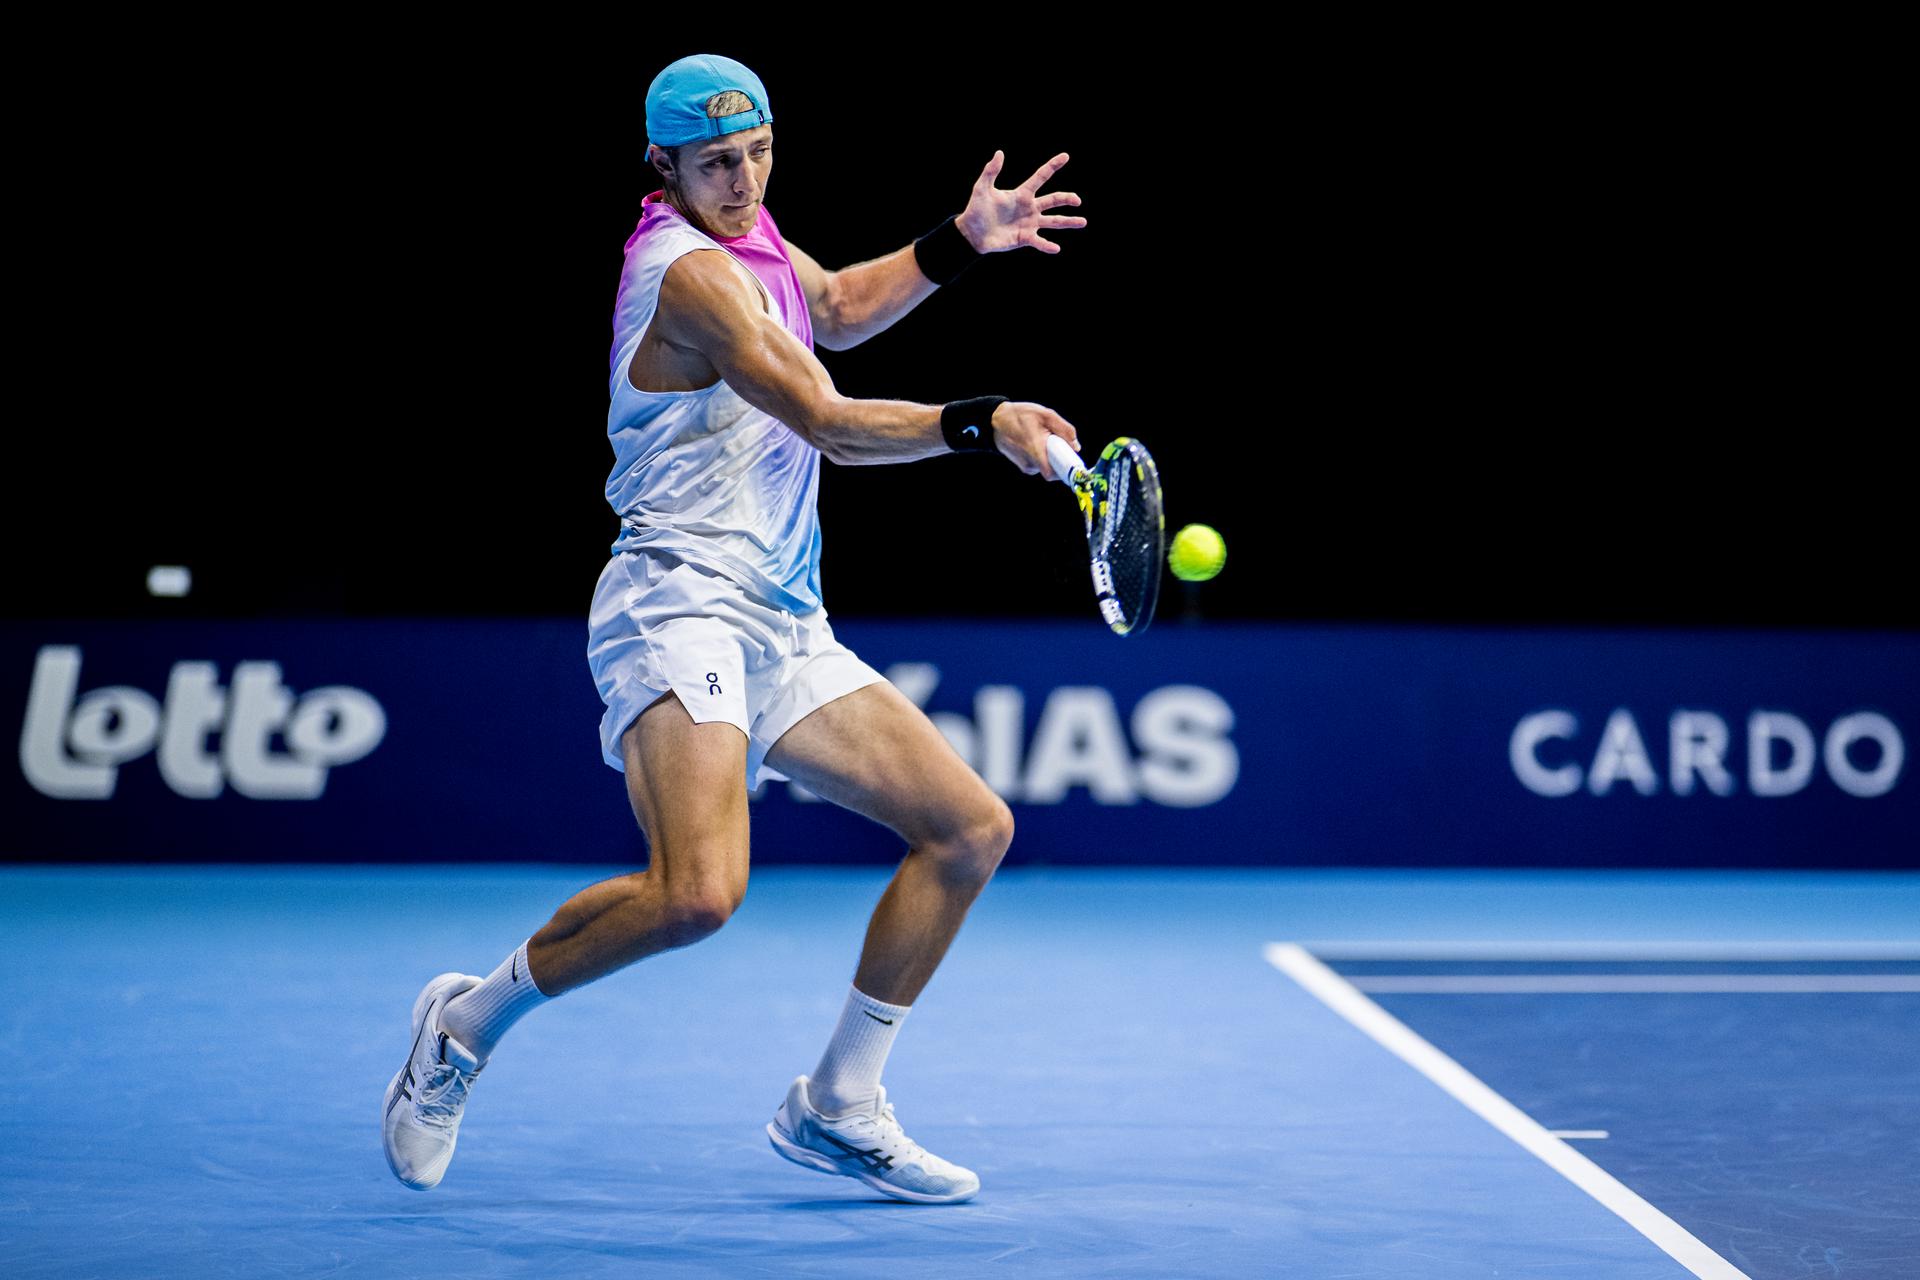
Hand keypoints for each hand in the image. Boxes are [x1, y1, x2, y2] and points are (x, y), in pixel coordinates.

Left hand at [955, 152, 1086, 254]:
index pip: (1040, 177)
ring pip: (1054, 221)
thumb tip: (999, 153)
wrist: (971, 234)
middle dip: (1066, 199)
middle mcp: (1029, 208)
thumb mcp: (982, 188)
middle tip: (1078, 201)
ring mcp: (1029, 224)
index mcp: (1022, 194)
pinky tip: (1056, 248)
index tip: (1065, 156)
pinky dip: (1047, 246)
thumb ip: (991, 172)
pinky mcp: (1025, 238)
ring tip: (1083, 222)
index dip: (1052, 166)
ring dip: (1068, 222)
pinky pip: (1039, 242)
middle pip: (1053, 200)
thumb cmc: (976, 210)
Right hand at [991, 402, 1080, 478]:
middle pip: (1052, 469)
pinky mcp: (1023, 465)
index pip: (1052, 474)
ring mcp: (1025, 466)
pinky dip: (1042, 455)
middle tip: (1058, 443)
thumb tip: (1076, 446)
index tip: (1070, 460)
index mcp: (1035, 450)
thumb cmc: (1019, 415)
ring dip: (1050, 455)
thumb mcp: (1045, 414)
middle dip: (1059, 458)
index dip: (1064, 470)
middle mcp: (1029, 463)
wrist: (995, 421)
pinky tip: (1037, 442)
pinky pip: (1039, 464)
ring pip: (1046, 466)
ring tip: (1043, 438)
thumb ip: (1064, 429)